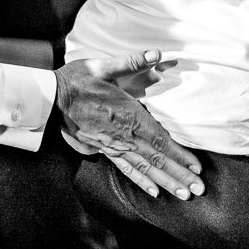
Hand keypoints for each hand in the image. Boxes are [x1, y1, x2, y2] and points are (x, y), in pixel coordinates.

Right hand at [53, 50, 204, 199]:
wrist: (49, 99)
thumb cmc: (76, 81)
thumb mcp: (102, 67)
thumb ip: (131, 62)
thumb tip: (157, 53)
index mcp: (128, 116)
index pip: (160, 142)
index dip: (180, 157)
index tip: (197, 169)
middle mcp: (123, 136)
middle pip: (156, 161)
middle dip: (179, 176)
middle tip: (198, 190)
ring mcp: (113, 146)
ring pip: (144, 169)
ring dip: (165, 182)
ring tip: (183, 194)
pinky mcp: (104, 150)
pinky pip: (126, 169)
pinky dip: (142, 181)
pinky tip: (154, 191)